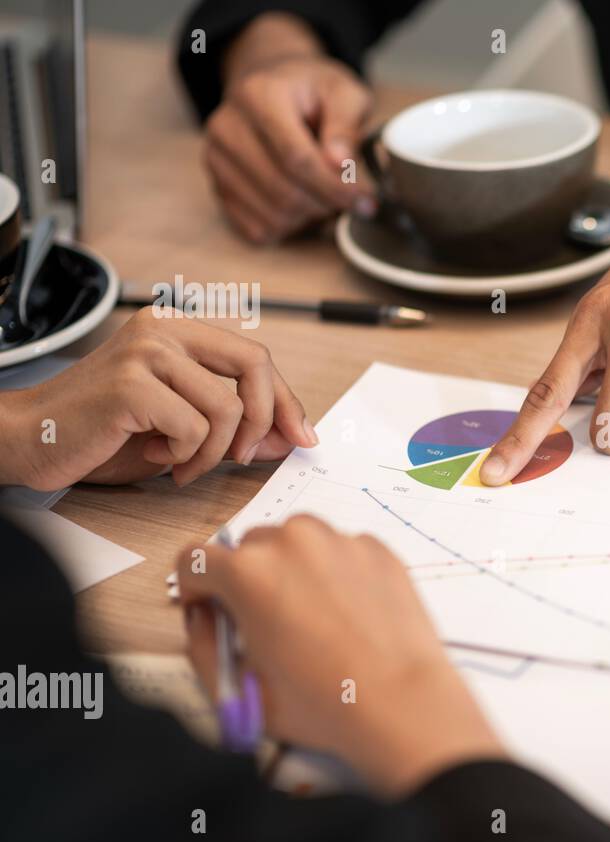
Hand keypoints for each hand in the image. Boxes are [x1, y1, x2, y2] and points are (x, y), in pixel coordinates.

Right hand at [0, 308, 317, 489]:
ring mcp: (147, 352)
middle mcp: (164, 329)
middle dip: (265, 420)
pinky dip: (185, 456)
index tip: (302, 436)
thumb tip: (292, 437)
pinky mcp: (132, 384)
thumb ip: (237, 428)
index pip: (256, 358)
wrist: (28, 439)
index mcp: (178, 329)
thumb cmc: (103, 433)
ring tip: (180, 463)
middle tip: (247, 457)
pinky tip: (155, 457)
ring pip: (228, 408)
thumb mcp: (183, 429)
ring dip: (214, 452)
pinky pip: (195, 429)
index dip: (286, 400)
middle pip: (255, 367)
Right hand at [176, 515, 504, 797]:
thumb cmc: (324, 703)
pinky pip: (339, 550)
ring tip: (310, 616)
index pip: (195, 559)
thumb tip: (201, 616)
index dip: (196, 588)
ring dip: (291, 569)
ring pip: (295, 541)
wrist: (402, 703)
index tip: (210, 606)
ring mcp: (339, 540)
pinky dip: (335, 572)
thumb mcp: (238, 687)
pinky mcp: (376, 548)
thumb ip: (201, 644)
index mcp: (247, 573)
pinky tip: (347, 614)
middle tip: (267, 623)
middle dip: (247, 580)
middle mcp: (292, 542)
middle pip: (248, 549)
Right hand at [203, 12, 374, 243]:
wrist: (272, 84)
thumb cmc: (312, 90)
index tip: (365, 201)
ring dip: (310, 218)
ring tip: (327, 197)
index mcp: (258, 96)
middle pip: (284, 191)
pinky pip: (257, 228)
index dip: (335, 187)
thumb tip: (339, 162)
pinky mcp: (218, 185)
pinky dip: (289, 228)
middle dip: (327, 205)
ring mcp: (217, 158)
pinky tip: (304, 206)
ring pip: (272, 215)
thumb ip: (346, 124)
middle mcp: (227, 127)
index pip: (296, 158)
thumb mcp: (342, 91)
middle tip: (351, 201)